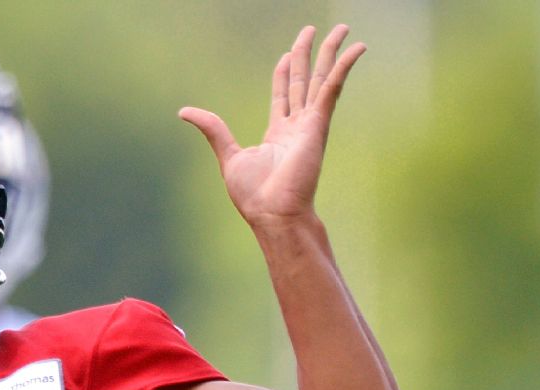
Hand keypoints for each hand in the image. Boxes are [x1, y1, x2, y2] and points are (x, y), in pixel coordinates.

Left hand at [179, 25, 364, 229]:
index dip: (284, 72)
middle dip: (309, 54)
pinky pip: (333, 88)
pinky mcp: (319, 124)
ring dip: (332, 52)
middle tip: (314, 29)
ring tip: (341, 27)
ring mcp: (311, 124)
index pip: (284, 94)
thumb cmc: (254, 195)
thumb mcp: (227, 154)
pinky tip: (356, 48)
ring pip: (322, 79)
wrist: (274, 213)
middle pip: (304, 80)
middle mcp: (298, 126)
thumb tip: (184, 111)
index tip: (287, 53)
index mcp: (278, 134)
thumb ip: (212, 128)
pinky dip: (344, 67)